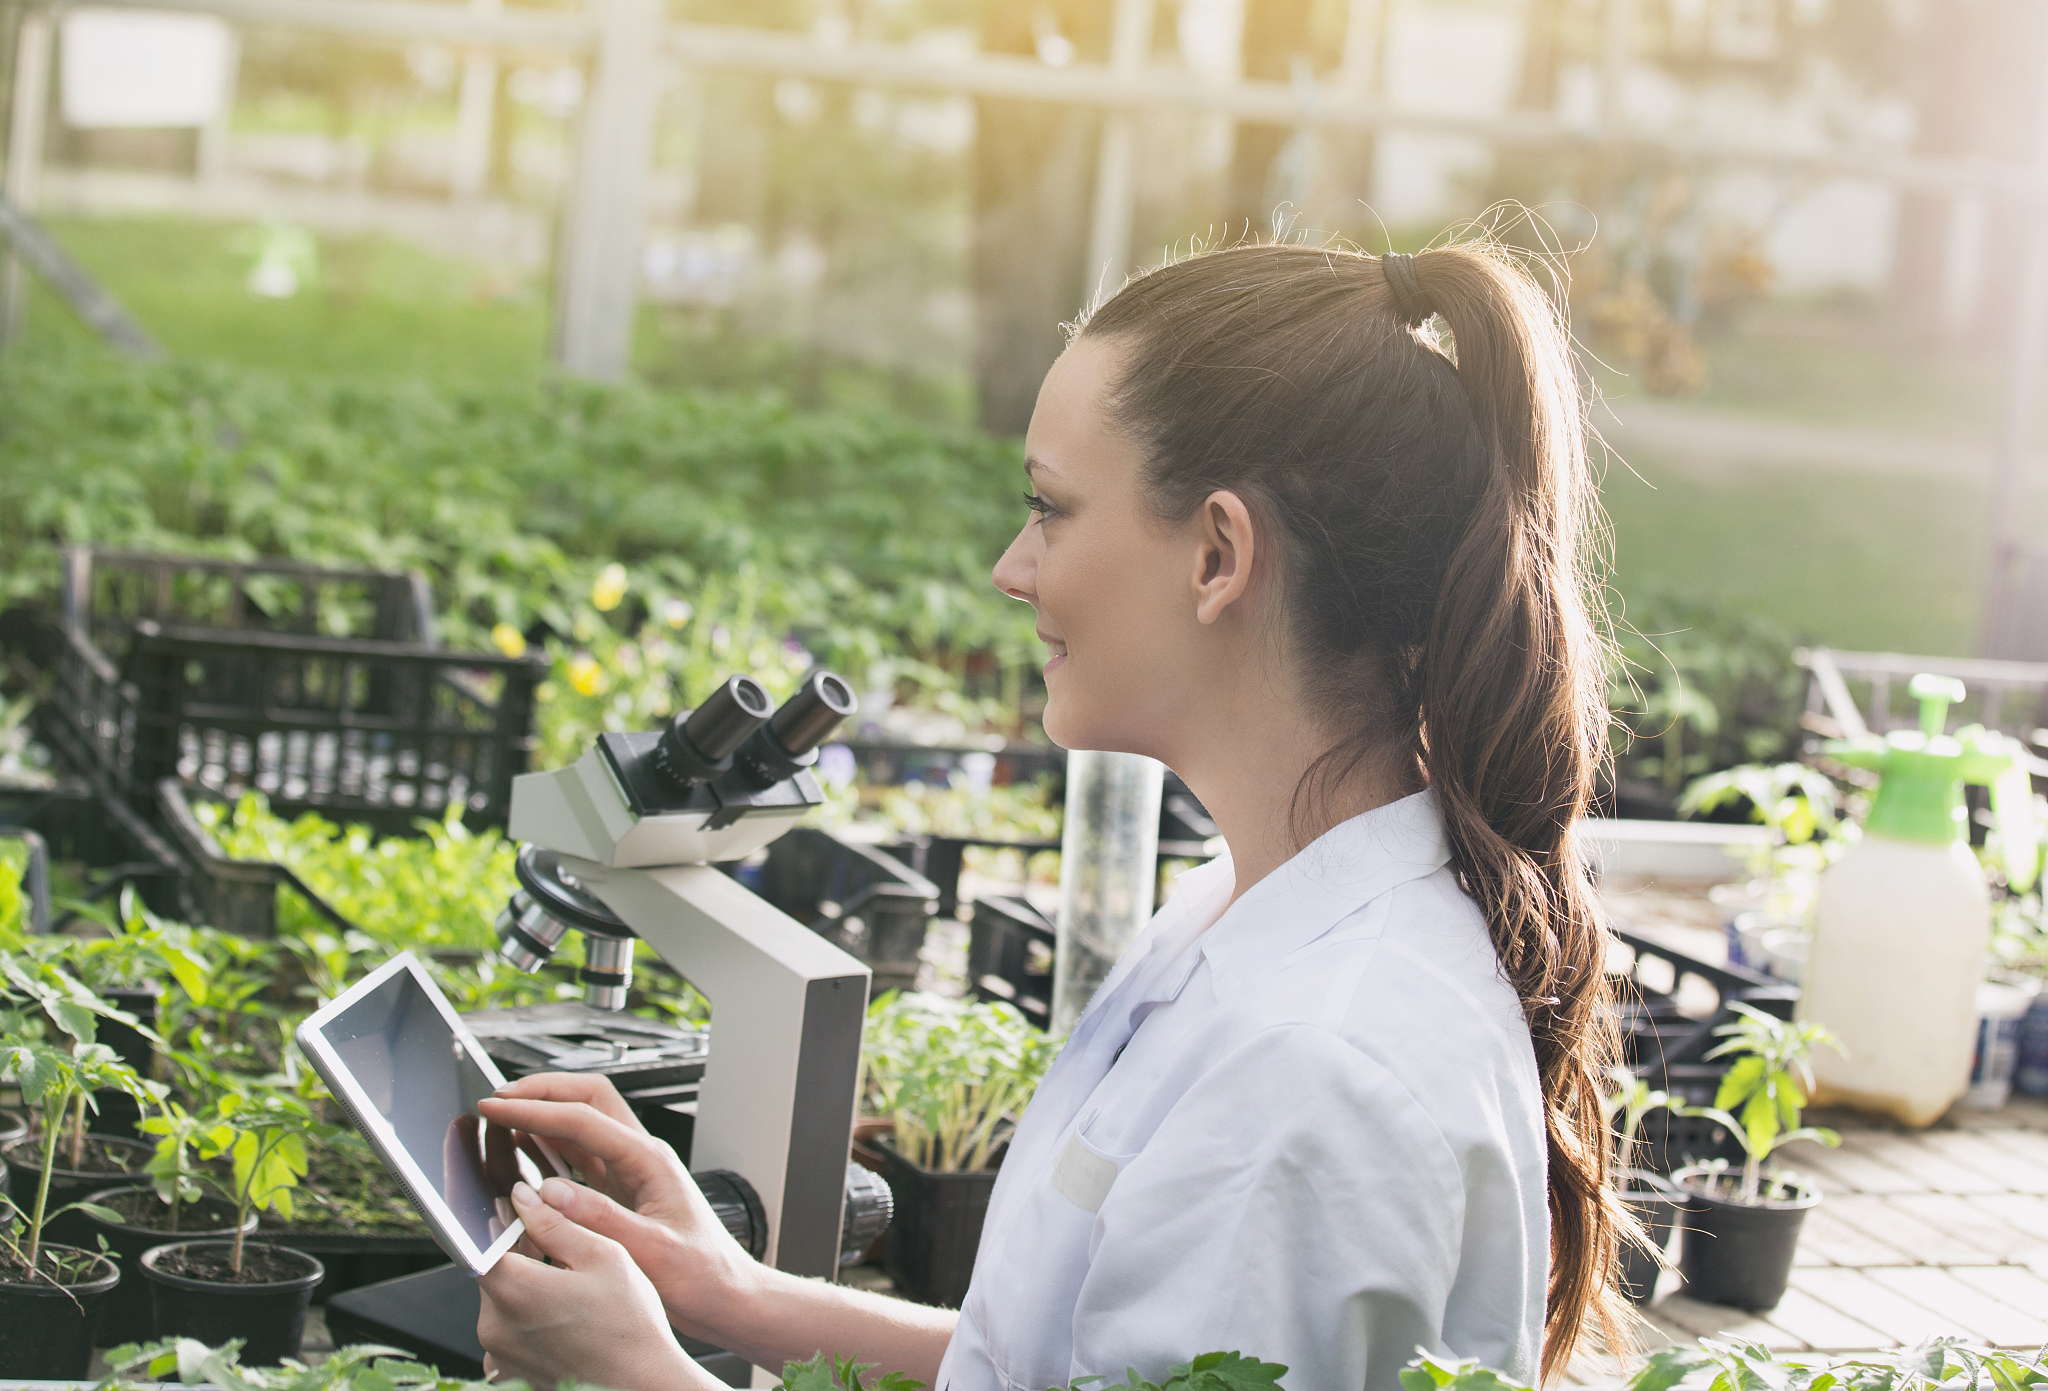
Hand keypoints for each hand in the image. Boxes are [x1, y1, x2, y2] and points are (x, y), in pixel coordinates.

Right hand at [475, 1073, 759, 1343]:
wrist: (724, 1295)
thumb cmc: (700, 1274)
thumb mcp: (650, 1250)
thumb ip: (601, 1219)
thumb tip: (550, 1191)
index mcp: (649, 1160)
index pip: (583, 1118)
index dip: (535, 1110)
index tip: (496, 1108)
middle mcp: (641, 1155)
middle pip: (588, 1099)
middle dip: (541, 1091)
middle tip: (496, 1101)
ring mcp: (631, 1170)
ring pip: (583, 1121)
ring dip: (544, 1113)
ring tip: (503, 1117)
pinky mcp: (622, 1190)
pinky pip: (581, 1154)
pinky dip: (550, 1145)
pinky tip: (525, 1151)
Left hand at [477, 1180, 718, 1390]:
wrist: (640, 1386)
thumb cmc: (629, 1326)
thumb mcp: (603, 1256)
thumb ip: (556, 1223)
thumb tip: (524, 1198)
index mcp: (515, 1290)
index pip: (481, 1241)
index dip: (499, 1222)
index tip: (518, 1215)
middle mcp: (495, 1326)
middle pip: (492, 1271)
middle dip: (520, 1256)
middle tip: (562, 1254)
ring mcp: (498, 1354)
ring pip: (500, 1301)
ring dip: (525, 1287)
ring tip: (571, 1292)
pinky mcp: (508, 1373)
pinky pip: (507, 1332)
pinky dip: (528, 1320)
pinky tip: (564, 1319)